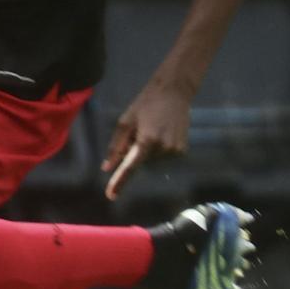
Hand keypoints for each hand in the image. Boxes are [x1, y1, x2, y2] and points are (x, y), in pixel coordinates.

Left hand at [101, 77, 192, 200]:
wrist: (174, 93)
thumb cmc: (145, 105)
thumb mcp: (125, 122)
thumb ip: (116, 147)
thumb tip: (107, 168)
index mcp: (147, 140)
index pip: (130, 167)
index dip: (119, 182)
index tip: (111, 195)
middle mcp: (163, 148)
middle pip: (139, 161)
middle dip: (134, 151)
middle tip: (139, 130)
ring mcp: (175, 150)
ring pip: (150, 160)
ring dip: (146, 149)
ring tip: (152, 128)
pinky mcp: (182, 150)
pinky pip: (162, 157)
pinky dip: (157, 149)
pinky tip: (161, 132)